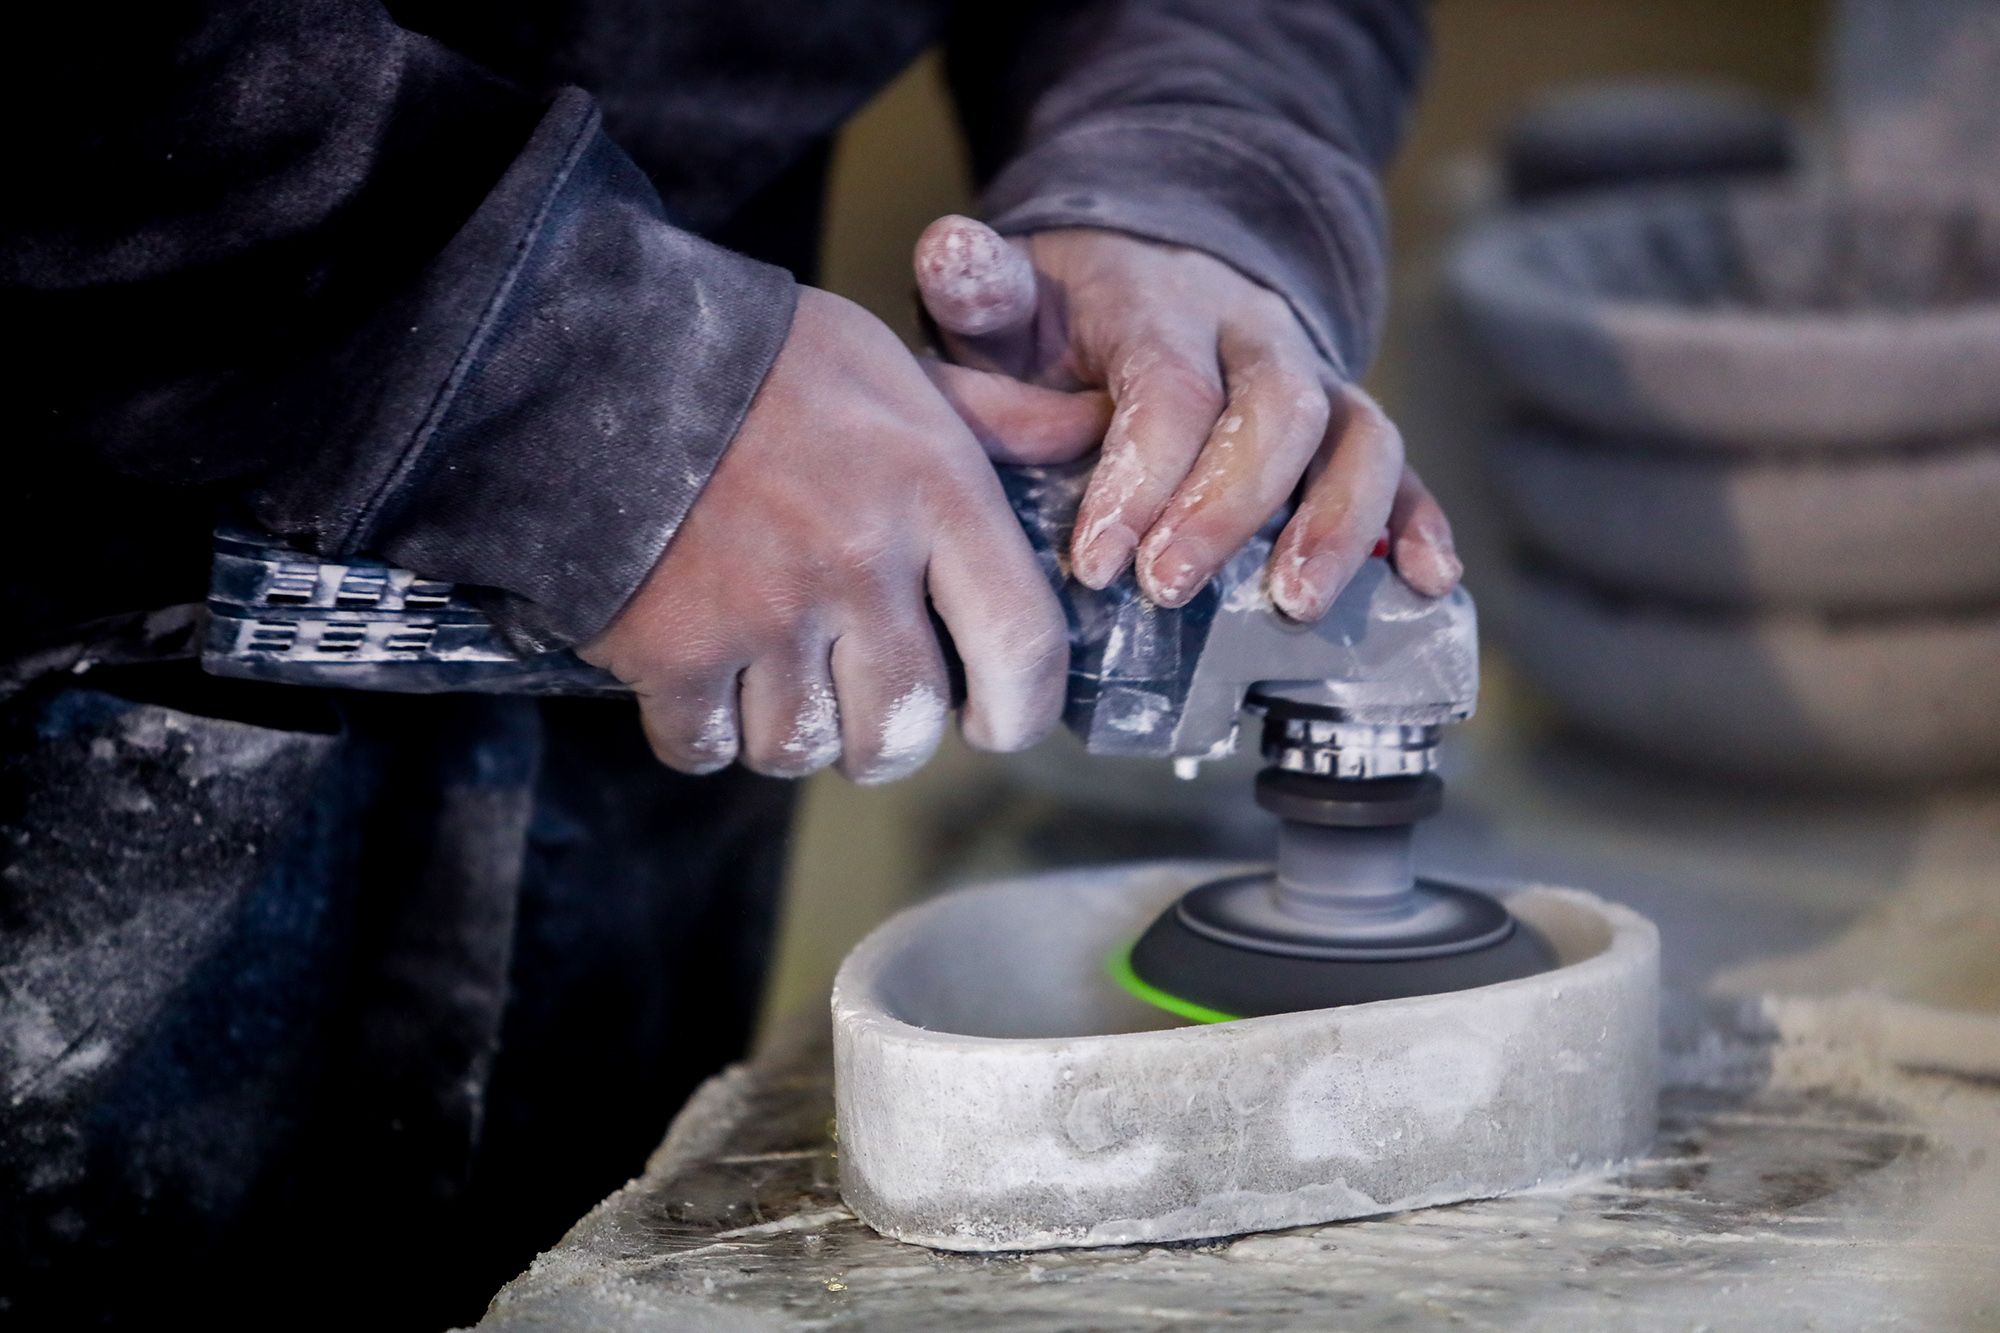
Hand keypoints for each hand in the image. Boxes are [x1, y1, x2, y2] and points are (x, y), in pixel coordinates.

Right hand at [580, 287, 1106, 782]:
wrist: (601, 349)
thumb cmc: (763, 361)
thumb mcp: (896, 369)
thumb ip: (994, 418)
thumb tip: (1083, 428)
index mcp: (936, 493)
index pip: (1023, 648)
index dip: (1019, 713)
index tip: (992, 723)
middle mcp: (862, 564)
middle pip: (904, 729)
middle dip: (885, 738)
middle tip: (862, 708)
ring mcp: (765, 612)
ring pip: (803, 748)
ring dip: (789, 730)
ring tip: (770, 674)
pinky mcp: (674, 647)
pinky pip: (706, 747)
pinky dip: (702, 731)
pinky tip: (698, 677)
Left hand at [914, 216, 1461, 620]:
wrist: (1149, 273)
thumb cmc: (1061, 322)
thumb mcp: (1012, 301)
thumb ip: (980, 290)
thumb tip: (948, 250)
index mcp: (1162, 307)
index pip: (1168, 387)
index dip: (1141, 475)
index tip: (1098, 561)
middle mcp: (1253, 336)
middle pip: (1276, 410)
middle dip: (1231, 508)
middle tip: (1171, 589)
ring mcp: (1315, 380)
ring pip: (1358, 435)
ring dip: (1339, 523)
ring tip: (1296, 605)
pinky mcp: (1350, 427)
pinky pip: (1405, 467)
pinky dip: (1423, 521)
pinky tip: (1427, 580)